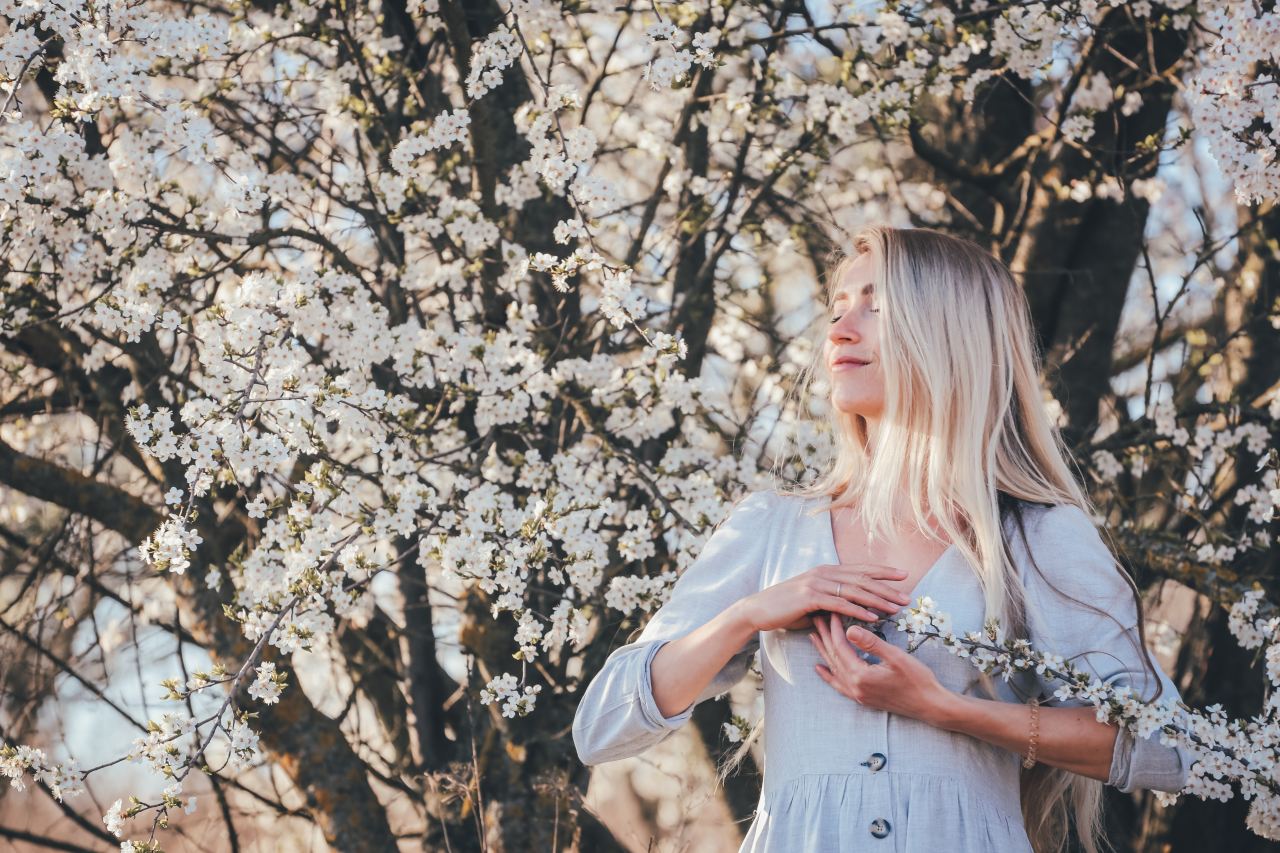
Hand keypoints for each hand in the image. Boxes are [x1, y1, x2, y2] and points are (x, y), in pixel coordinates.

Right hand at [736, 563, 911, 632]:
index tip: (903, 576)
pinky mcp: (810, 597)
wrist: (759, 610)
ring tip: (896, 607)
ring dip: (878, 599)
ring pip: (855, 590)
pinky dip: (859, 610)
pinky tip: (873, 617)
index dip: (883, 572)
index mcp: (827, 571)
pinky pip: (840, 604)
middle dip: (887, 587)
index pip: (860, 569)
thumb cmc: (787, 608)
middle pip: (863, 578)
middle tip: (907, 595)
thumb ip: (832, 601)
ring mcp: (817, 583)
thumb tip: (851, 607)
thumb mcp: (813, 601)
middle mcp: (824, 573)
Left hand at [808, 611, 953, 724]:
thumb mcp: (896, 657)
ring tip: (814, 635)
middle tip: (816, 616)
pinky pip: (839, 685)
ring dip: (824, 651)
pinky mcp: (863, 698)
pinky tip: (819, 668)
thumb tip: (849, 629)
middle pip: (833, 656)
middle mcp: (854, 687)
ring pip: (834, 669)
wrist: (930, 706)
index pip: (841, 646)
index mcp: (860, 676)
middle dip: (825, 635)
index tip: (831, 610)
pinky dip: (828, 675)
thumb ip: (871, 643)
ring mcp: (857, 695)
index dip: (834, 627)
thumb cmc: (918, 680)